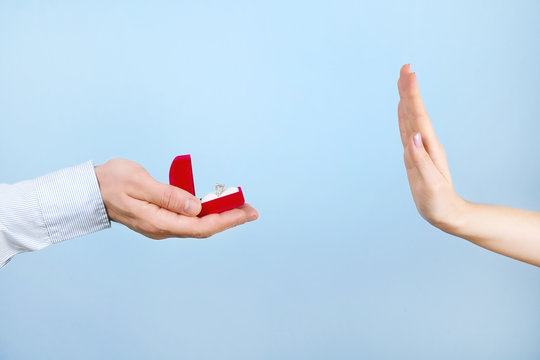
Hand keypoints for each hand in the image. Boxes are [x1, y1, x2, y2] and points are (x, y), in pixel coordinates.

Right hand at [94, 159, 257, 238]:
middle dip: (229, 219)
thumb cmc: (112, 182)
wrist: (91, 191)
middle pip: (203, 228)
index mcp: (158, 222)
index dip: (226, 220)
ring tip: (240, 205)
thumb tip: (197, 208)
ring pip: (198, 225)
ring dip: (220, 215)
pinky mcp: (162, 219)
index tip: (246, 212)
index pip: (200, 226)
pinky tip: (216, 204)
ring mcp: (162, 225)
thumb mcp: (139, 183)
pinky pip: (189, 219)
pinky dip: (206, 212)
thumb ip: (169, 195)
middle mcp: (163, 228)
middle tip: (252, 210)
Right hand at [397, 64, 465, 231]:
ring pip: (411, 118)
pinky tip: (402, 108)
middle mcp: (425, 144)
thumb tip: (412, 137)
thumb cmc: (438, 202)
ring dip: (407, 98)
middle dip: (409, 89)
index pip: (418, 116)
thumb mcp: (430, 185)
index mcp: (428, 148)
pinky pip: (407, 129)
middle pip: (415, 112)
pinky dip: (404, 115)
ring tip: (403, 81)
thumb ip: (421, 161)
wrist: (446, 213)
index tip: (408, 74)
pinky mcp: (415, 154)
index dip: (412, 95)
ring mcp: (420, 148)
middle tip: (405, 68)